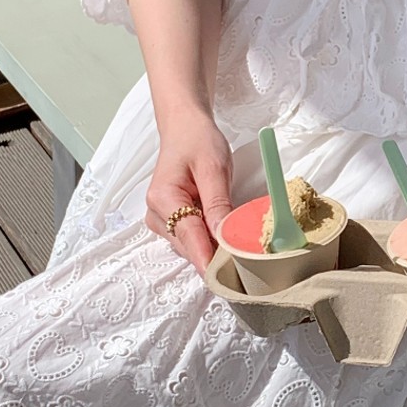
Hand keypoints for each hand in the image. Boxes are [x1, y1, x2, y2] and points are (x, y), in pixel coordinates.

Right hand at [145, 107, 233, 273]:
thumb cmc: (197, 142)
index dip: (209, 258)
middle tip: (249, 261)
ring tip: (241, 246)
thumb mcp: (214, 168)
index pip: (189, 236)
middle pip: (190, 246)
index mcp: (163, 198)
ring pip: (192, 247)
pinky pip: (193, 240)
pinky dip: (210, 241)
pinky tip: (227, 236)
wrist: (184, 128)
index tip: (225, 278)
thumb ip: (218, 204)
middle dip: (216, 254)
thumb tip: (224, 237)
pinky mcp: (171, 223)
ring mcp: (162, 221)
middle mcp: (156, 215)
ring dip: (214, 248)